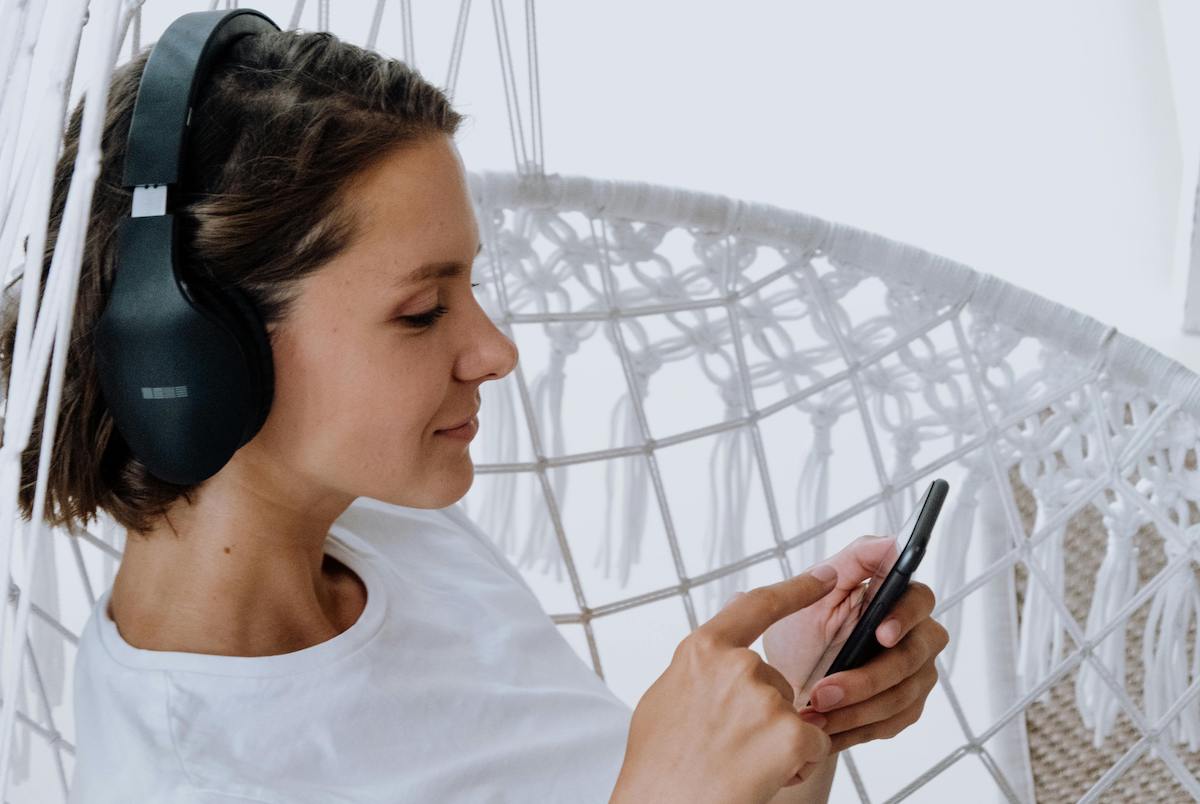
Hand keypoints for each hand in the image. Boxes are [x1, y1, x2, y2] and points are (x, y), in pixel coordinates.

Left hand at [762, 536, 948, 752]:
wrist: (787, 690)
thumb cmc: (801, 634)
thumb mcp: (814, 594)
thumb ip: (852, 564)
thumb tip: (890, 541)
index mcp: (893, 598)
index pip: (918, 598)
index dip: (905, 616)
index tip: (879, 634)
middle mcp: (914, 633)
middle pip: (915, 654)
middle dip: (868, 677)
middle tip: (823, 691)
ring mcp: (915, 672)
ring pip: (904, 694)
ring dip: (857, 708)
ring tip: (815, 714)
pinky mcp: (907, 706)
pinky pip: (894, 721)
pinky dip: (858, 728)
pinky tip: (828, 730)